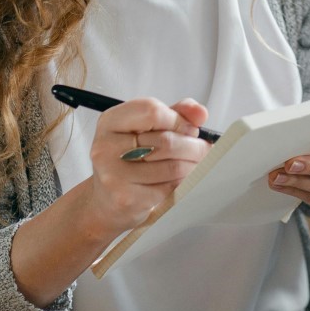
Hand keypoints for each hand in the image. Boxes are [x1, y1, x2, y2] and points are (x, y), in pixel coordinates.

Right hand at [86, 97, 211, 235]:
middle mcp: (106, 147)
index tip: (190, 128)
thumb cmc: (131, 159)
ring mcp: (113, 174)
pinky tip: (179, 180)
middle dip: (194, 145)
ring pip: (172, 166)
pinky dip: (182, 183)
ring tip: (194, 164)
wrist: (107, 200)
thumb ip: (176, 113)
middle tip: (203, 149)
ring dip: (192, 165)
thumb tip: (200, 113)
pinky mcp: (126, 198)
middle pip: (166, 140)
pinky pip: (169, 188)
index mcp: (110, 121)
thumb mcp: (148, 128)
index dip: (179, 119)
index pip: (152, 110)